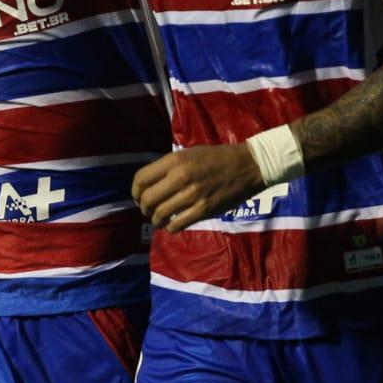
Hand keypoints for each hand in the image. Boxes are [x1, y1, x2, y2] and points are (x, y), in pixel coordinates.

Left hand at [131, 143, 264, 231]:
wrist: (247, 165)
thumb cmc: (216, 158)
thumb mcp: (188, 154)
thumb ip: (168, 167)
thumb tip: (149, 186)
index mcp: (174, 161)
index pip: (141, 179)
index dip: (135, 192)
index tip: (138, 197)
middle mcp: (180, 177)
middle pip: (147, 199)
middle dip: (143, 208)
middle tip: (148, 211)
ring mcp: (192, 194)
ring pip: (160, 214)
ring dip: (156, 220)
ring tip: (159, 220)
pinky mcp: (204, 210)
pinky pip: (178, 225)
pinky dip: (171, 228)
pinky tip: (172, 226)